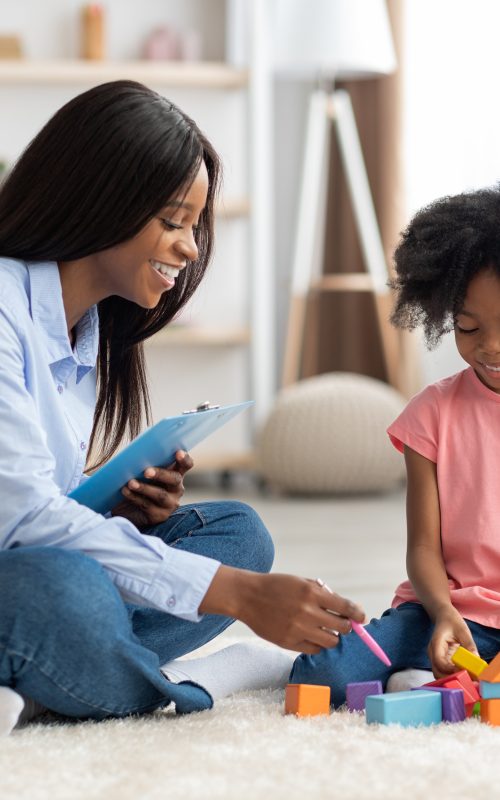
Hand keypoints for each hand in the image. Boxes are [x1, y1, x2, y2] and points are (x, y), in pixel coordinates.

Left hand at [111, 450, 192, 529]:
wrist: (127, 508)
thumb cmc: (138, 483)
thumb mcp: (143, 472)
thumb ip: (146, 462)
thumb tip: (137, 453)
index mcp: (176, 473)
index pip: (186, 465)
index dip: (184, 459)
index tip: (178, 453)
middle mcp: (177, 488)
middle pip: (175, 479)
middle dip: (161, 474)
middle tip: (146, 471)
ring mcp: (170, 503)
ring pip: (161, 495)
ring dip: (145, 488)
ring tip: (131, 483)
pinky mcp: (160, 515)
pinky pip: (147, 505)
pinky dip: (135, 497)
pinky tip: (125, 491)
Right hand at [199, 566, 365, 653]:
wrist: (247, 596)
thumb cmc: (277, 586)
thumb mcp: (301, 582)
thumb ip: (324, 594)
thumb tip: (347, 610)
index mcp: (312, 593)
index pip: (346, 607)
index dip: (358, 614)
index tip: (361, 617)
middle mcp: (307, 612)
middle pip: (342, 628)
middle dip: (346, 626)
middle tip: (343, 624)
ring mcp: (298, 629)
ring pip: (331, 642)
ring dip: (332, 636)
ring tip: (325, 630)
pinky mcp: (289, 643)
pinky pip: (314, 650)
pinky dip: (317, 644)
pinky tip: (312, 636)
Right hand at [428, 606, 477, 676]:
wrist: (444, 616)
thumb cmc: (451, 621)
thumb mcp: (462, 630)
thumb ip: (468, 644)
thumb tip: (475, 658)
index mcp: (436, 644)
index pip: (439, 662)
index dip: (450, 670)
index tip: (464, 671)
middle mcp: (433, 653)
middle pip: (437, 672)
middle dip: (451, 678)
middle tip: (466, 677)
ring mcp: (435, 657)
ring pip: (440, 674)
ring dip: (452, 677)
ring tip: (466, 675)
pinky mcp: (441, 660)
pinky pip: (445, 671)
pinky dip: (453, 674)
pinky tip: (464, 672)